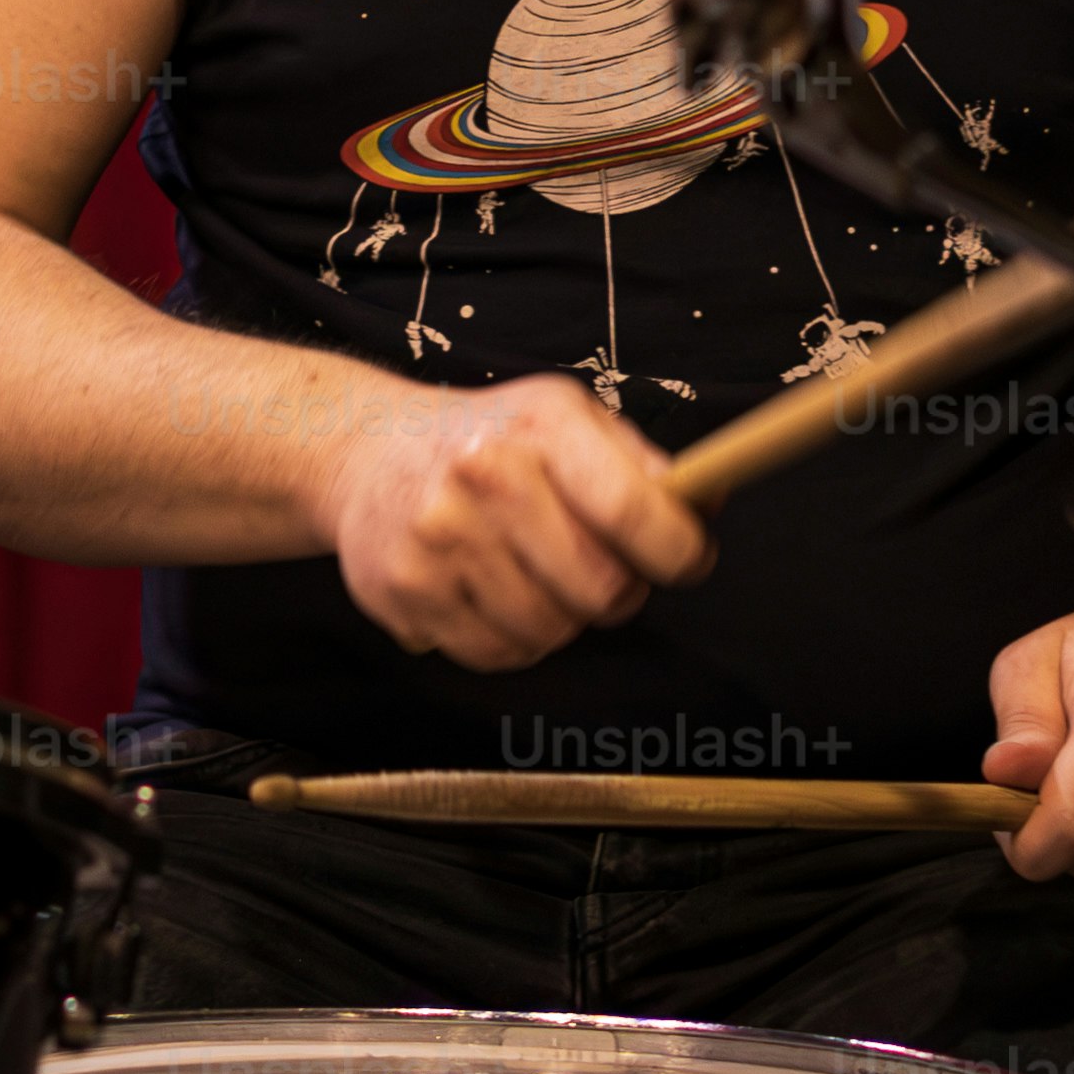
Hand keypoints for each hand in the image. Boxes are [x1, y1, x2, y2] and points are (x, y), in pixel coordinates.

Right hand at [316, 377, 713, 670]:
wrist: (366, 451)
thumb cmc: (489, 440)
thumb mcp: (564, 419)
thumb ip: (639, 464)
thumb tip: (707, 503)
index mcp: (540, 426)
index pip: (633, 512)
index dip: (680, 552)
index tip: (689, 560)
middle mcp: (483, 476)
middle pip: (600, 589)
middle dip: (621, 592)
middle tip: (606, 573)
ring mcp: (438, 537)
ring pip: (551, 631)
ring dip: (562, 618)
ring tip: (538, 576)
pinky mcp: (405, 590)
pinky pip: (498, 654)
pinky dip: (512, 639)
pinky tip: (494, 595)